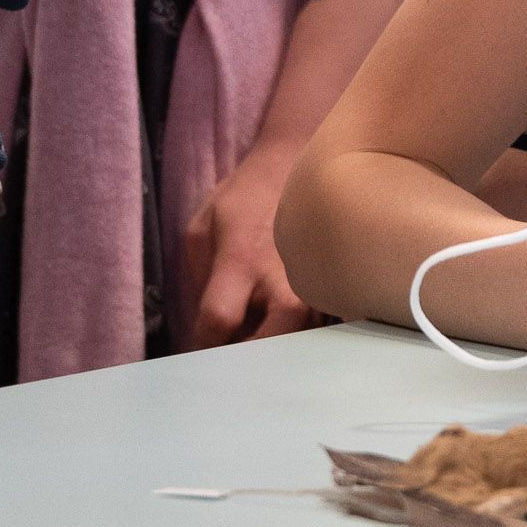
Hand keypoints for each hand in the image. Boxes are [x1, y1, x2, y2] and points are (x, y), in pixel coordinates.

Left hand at [184, 139, 316, 348]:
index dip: (202, 344)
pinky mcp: (328, 287)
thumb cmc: (243, 198)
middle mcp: (280, 277)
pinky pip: (314, 328)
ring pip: (297, 340)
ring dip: (274, 351)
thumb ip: (199, 281)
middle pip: (269, 342)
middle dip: (246, 359)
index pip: (218, 322)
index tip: (198, 349)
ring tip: (256, 352)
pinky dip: (296, 337)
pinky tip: (281, 336)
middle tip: (230, 362)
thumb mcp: (200, 229)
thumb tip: (206, 328)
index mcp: (240, 261)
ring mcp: (311, 284)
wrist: (296, 164)